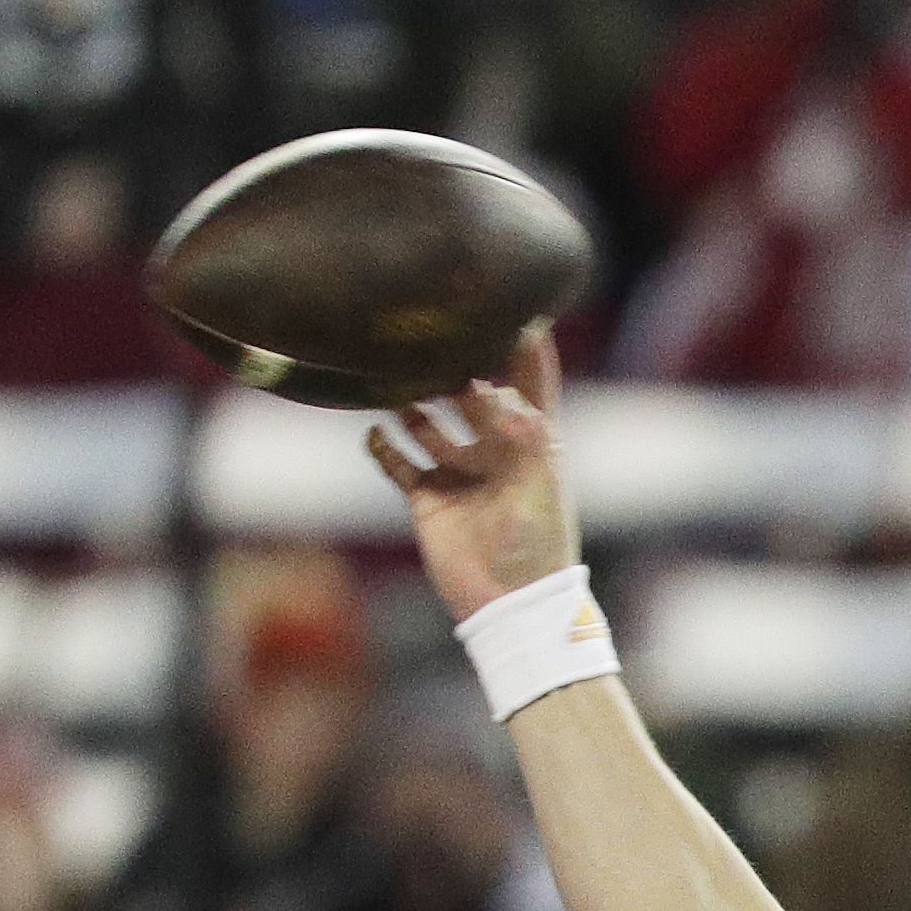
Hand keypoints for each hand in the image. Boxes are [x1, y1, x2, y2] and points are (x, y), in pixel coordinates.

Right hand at [366, 329, 580, 621]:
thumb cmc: (536, 545)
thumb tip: (501, 392)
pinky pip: (398, 464)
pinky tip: (373, 431)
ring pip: (427, 422)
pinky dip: (384, 447)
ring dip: (410, 401)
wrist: (510, 606)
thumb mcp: (537, 486)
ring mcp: (459, 472)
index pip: (530, 381)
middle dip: (453, 366)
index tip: (519, 303)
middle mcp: (494, 449)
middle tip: (429, 332)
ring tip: (391, 374)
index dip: (525, 345)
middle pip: (468, 393)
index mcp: (532, 442)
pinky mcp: (428, 499)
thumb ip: (523, 437)